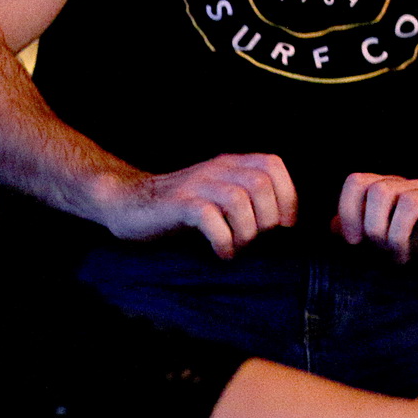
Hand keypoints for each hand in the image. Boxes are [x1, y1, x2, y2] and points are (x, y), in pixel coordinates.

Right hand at [92, 154, 295, 260]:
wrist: (129, 202)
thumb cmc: (181, 208)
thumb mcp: (218, 196)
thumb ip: (247, 200)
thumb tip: (283, 228)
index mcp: (230, 164)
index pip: (272, 165)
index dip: (287, 196)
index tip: (283, 225)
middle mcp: (216, 169)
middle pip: (261, 183)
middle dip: (267, 219)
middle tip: (255, 240)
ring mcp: (196, 185)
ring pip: (238, 198)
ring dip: (246, 231)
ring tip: (238, 246)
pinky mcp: (179, 204)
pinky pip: (209, 217)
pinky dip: (223, 239)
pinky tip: (221, 252)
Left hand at [334, 172, 417, 261]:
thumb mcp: (394, 235)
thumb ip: (364, 229)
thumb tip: (332, 227)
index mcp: (391, 189)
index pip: (357, 182)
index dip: (348, 211)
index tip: (356, 242)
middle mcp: (410, 187)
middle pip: (379, 191)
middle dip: (376, 229)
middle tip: (387, 253)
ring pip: (408, 203)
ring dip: (400, 238)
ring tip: (405, 258)